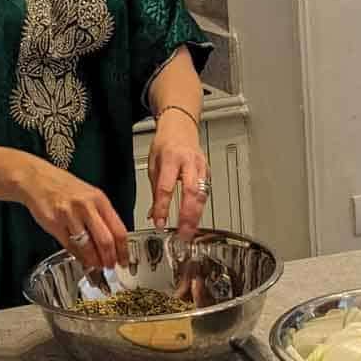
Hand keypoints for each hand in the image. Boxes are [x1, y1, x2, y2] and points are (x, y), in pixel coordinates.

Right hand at [16, 156, 128, 270]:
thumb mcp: (90, 194)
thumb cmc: (64, 187)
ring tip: (96, 264)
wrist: (37, 179)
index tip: (124, 259)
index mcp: (99, 199)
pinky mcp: (54, 224)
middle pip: (105, 241)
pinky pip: (70, 246)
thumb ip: (101, 214)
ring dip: (94, 260)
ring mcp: (69, 216)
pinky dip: (78, 256)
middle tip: (111, 266)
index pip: (118, 229)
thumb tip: (113, 239)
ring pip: (87, 247)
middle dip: (110, 259)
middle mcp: (86, 207)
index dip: (123, 250)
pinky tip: (82, 258)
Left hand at [148, 118, 209, 234]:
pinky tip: (196, 219)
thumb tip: (153, 214)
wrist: (181, 127)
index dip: (163, 207)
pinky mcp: (207, 172)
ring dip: (196, 216)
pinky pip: (206, 192)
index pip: (166, 187)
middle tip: (182, 233)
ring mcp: (201, 167)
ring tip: (189, 232)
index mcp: (171, 158)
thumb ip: (155, 190)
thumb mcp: (153, 164)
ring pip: (202, 194)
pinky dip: (200, 208)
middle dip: (187, 216)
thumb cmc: (165, 143)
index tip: (159, 222)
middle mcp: (188, 163)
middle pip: (190, 192)